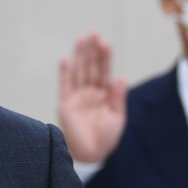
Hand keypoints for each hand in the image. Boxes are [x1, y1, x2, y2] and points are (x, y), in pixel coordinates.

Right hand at [58, 32, 126, 162]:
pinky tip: (65, 58)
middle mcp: (91, 91)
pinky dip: (65, 71)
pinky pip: (65, 84)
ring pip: (79, 71)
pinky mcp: (66, 103)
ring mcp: (78, 96)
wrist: (91, 154)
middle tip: (93, 32)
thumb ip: (118, 97)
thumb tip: (122, 77)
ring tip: (81, 39)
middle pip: (91, 66)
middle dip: (92, 50)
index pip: (105, 71)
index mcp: (105, 94)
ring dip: (79, 55)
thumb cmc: (107, 138)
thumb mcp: (117, 117)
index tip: (106, 43)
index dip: (105, 57)